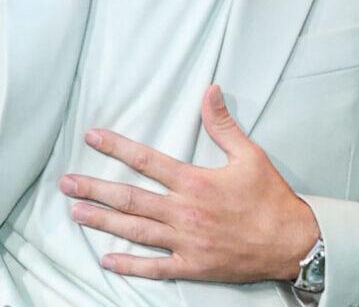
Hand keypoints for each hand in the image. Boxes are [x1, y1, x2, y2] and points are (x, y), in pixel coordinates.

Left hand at [61, 85, 320, 282]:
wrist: (292, 242)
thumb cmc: (271, 198)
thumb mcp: (251, 155)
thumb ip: (223, 125)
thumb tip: (210, 91)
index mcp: (195, 182)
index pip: (147, 160)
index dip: (117, 147)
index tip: (92, 137)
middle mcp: (184, 211)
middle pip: (130, 198)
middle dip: (95, 188)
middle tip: (66, 183)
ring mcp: (185, 241)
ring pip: (135, 230)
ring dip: (103, 221)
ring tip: (76, 213)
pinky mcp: (192, 265)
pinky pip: (154, 267)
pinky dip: (129, 264)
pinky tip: (106, 258)